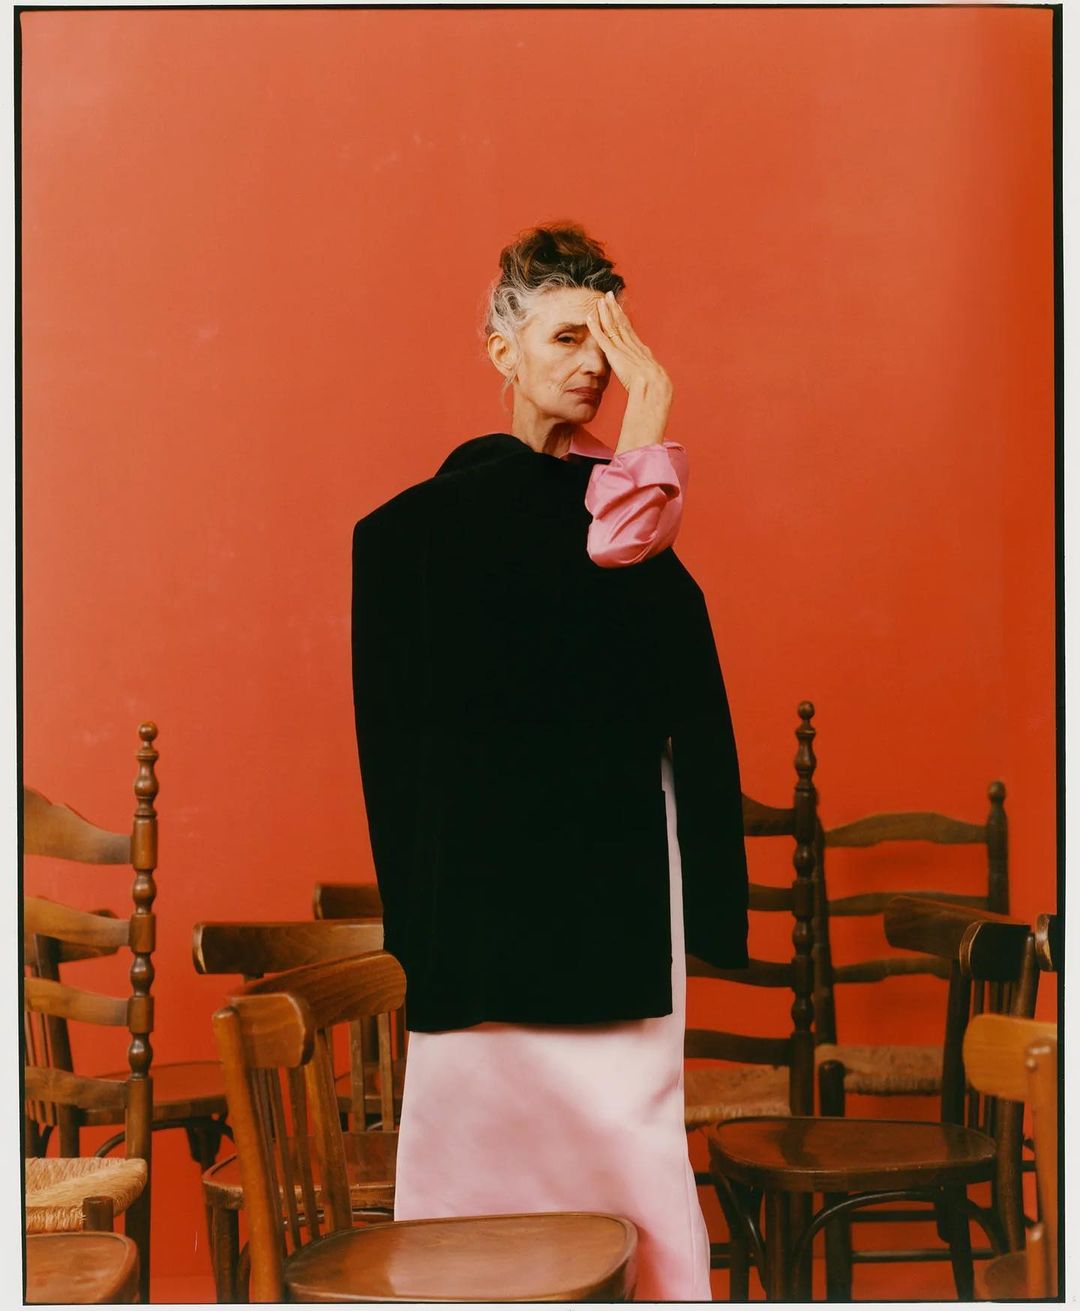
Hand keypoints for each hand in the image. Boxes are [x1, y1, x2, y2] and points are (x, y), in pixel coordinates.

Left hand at [586, 290, 672, 406]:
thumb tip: (648, 381)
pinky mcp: (614, 354)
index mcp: (640, 350)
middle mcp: (631, 345)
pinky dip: (595, 326)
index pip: (629, 330)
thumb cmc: (655, 388)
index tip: (619, 308)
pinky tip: (589, 317)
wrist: (653, 386)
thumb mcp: (651, 379)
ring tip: (599, 300)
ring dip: (605, 312)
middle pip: (621, 322)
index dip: (623, 318)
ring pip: (612, 325)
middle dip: (614, 308)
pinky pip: (602, 337)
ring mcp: (622, 348)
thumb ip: (646, 376)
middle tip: (609, 295)